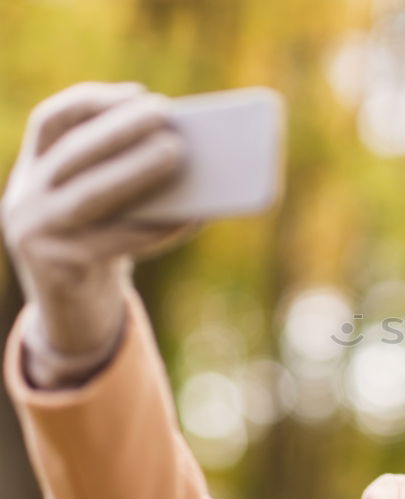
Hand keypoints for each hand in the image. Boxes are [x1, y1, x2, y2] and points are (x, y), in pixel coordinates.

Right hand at [0, 81, 204, 387]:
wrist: (72, 316)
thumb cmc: (100, 247)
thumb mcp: (101, 211)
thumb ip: (124, 181)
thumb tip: (186, 153)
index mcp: (31, 175)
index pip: (49, 122)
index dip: (93, 102)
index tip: (138, 93)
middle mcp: (24, 201)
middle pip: (74, 153)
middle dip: (121, 128)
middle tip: (168, 115)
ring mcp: (36, 237)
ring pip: (92, 194)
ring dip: (138, 168)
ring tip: (180, 152)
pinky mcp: (62, 270)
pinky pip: (121, 241)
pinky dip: (162, 225)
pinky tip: (196, 215)